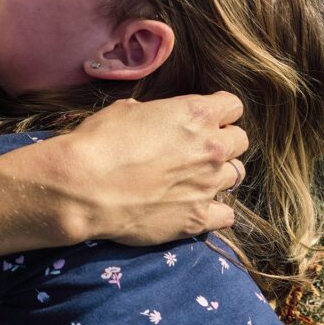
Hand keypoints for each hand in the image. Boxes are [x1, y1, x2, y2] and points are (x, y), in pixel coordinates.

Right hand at [22, 92, 247, 245]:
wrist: (83, 188)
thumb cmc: (98, 143)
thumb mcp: (124, 111)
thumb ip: (153, 115)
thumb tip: (154, 121)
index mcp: (196, 115)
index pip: (232, 106)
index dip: (218, 110)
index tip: (205, 118)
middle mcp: (211, 148)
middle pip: (240, 140)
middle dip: (222, 142)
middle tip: (196, 149)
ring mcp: (209, 185)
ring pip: (236, 175)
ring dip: (218, 174)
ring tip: (193, 179)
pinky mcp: (199, 218)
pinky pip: (227, 215)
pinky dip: (215, 210)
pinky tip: (195, 208)